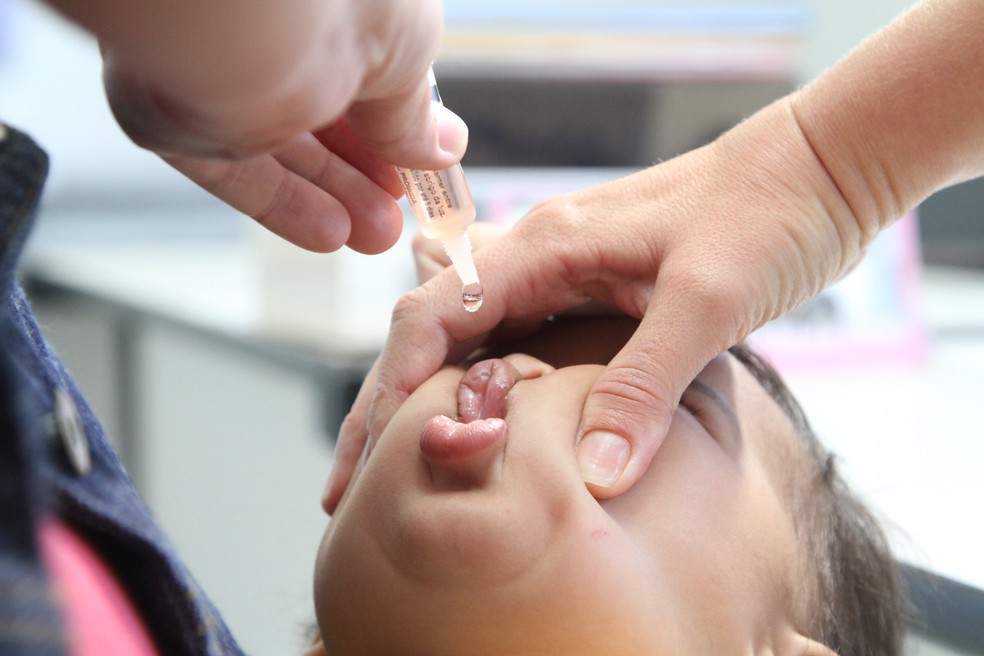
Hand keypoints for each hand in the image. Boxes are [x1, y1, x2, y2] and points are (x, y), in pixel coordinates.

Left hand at [90, 0, 466, 251]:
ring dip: (334, 194)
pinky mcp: (166, 110)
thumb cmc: (330, 3)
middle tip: (400, 210)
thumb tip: (440, 148)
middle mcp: (265, 20)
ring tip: (378, 234)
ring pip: (277, 143)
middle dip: (367, 168)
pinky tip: (331, 233)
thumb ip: (414, 110)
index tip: (420, 163)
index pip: (362, 58)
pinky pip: (229, 167)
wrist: (228, 11)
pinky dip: (281, 203)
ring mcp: (212, 62)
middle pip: (320, 107)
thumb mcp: (406, 53)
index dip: (394, 116)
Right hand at [324, 98, 865, 509]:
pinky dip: (484, 388)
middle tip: (357, 485)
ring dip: (430, 399)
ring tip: (403, 468)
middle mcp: (538, 256)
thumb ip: (646, 384)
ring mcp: (562, 273)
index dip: (390, 389)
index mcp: (545, 246)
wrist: (816, 173)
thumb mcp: (707, 302)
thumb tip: (594, 471)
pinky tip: (480, 428)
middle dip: (388, 406)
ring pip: (468, 340)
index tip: (368, 458)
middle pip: (432, 333)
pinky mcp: (592, 292)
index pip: (433, 316)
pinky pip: (514, 343)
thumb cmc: (766, 215)